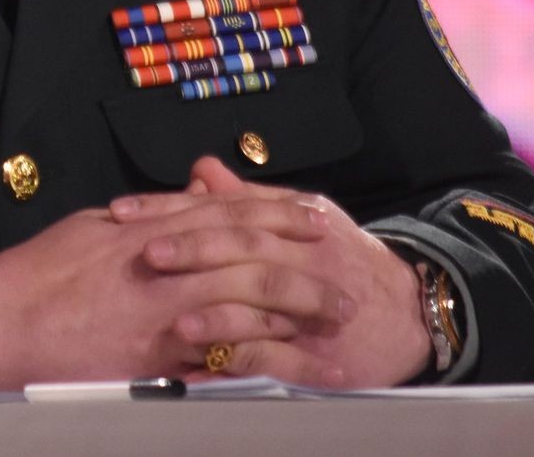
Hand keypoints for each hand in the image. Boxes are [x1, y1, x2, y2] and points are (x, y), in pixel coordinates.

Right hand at [0, 193, 339, 391]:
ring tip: (333, 311)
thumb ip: (146, 216)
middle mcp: (163, 263)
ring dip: (296, 304)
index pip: (227, 211)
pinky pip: (223, 349)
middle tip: (341, 266)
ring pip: (246, 298)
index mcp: (148, 227)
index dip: (275, 211)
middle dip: (301, 258)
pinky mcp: (157, 355)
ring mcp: (163, 310)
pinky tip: (291, 351)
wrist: (1, 325)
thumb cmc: (38, 275)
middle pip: (249, 253)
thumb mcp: (91, 227)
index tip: (312, 212)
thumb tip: (183, 202)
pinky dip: (261, 349)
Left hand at [109, 156, 430, 387]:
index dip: (170, 208)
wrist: (410, 311)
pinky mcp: (318, 354)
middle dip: (191, 248)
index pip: (223, 207)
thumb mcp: (300, 216)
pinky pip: (274, 357)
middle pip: (242, 244)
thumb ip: (246, 197)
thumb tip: (200, 169)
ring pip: (260, 298)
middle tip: (145, 253)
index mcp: (289, 220)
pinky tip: (203, 364)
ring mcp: (310, 305)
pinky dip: (236, 358)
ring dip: (214, 309)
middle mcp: (300, 255)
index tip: (124, 212)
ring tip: (172, 318)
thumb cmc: (344, 260)